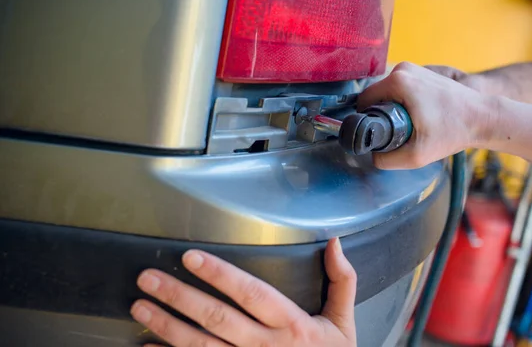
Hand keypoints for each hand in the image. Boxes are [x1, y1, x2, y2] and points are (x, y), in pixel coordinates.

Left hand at [131, 238, 356, 346]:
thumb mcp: (344, 322)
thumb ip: (342, 281)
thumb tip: (335, 244)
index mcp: (291, 325)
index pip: (251, 293)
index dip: (221, 275)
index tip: (192, 257)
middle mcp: (265, 346)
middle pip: (217, 318)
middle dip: (180, 297)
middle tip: (149, 278)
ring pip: (201, 346)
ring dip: (167, 326)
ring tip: (140, 306)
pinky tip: (147, 346)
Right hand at [359, 62, 492, 169]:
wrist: (483, 117)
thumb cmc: (453, 132)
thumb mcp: (416, 155)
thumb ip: (386, 159)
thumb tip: (372, 154)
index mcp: (397, 82)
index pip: (364, 101)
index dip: (366, 120)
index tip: (380, 134)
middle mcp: (403, 69)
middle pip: (375, 96)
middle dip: (382, 116)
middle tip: (400, 132)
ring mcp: (413, 68)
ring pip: (387, 93)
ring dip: (393, 110)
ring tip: (412, 124)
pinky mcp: (421, 71)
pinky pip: (399, 89)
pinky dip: (403, 103)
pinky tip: (419, 115)